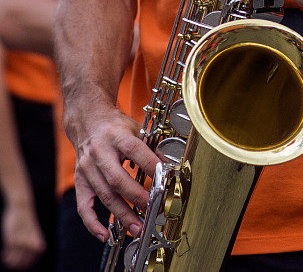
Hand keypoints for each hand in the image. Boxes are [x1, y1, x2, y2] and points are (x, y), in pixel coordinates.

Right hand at [1, 200, 44, 269]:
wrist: (22, 209)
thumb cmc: (27, 224)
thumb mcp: (32, 237)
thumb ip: (30, 248)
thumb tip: (23, 265)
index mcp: (39, 246)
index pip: (29, 264)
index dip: (21, 266)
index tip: (16, 265)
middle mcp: (31, 246)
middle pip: (20, 264)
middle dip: (14, 265)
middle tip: (9, 263)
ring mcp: (21, 244)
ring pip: (13, 261)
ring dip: (8, 262)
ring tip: (6, 259)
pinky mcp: (11, 240)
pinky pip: (7, 254)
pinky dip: (5, 256)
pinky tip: (3, 254)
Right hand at [64, 100, 160, 240]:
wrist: (87, 121)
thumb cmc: (116, 127)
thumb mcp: (136, 129)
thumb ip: (151, 148)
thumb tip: (169, 167)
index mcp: (117, 136)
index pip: (135, 151)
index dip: (150, 165)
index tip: (164, 180)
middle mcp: (100, 152)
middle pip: (117, 179)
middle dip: (136, 197)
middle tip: (151, 209)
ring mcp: (87, 168)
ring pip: (104, 195)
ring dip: (121, 214)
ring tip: (137, 228)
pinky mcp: (80, 180)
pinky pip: (83, 205)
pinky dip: (92, 222)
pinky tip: (104, 234)